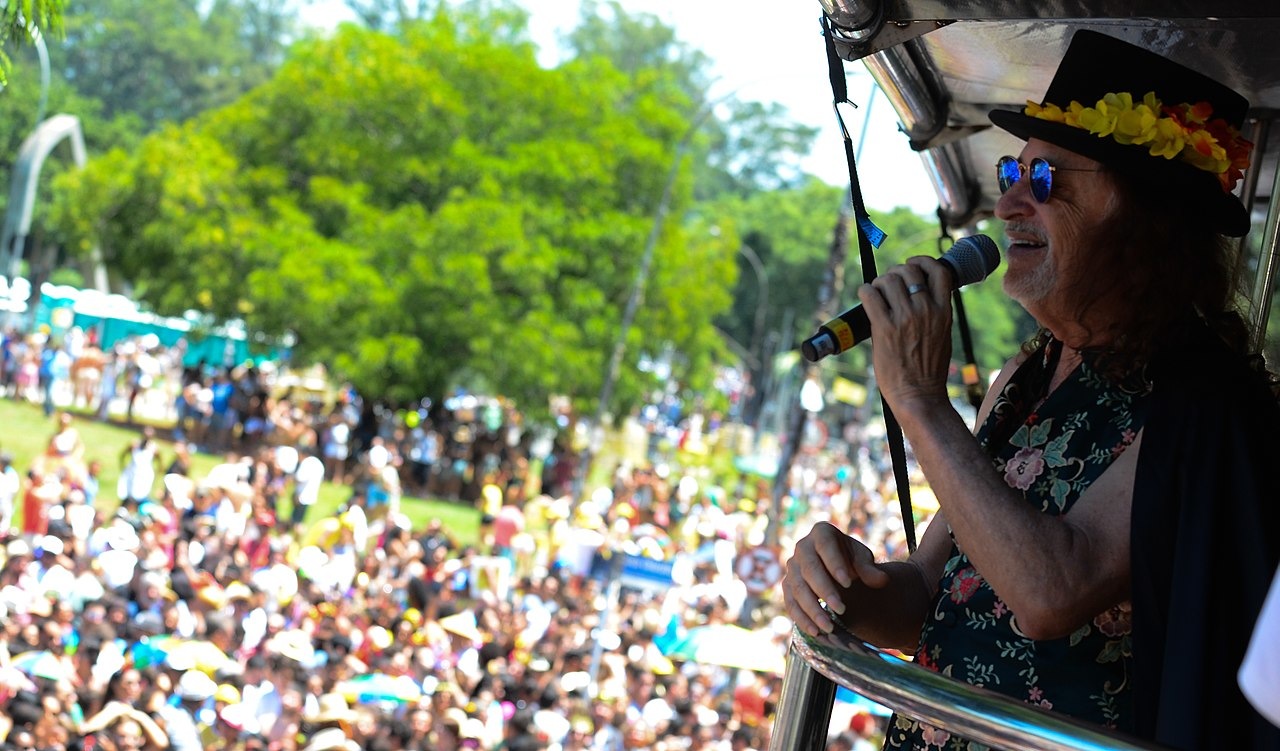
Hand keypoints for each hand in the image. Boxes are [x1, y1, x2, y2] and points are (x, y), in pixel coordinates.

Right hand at [783, 522, 888, 636]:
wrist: (837, 569)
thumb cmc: (852, 560)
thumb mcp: (862, 560)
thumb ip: (870, 569)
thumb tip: (882, 580)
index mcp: (821, 533)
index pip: (825, 546)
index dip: (834, 564)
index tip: (848, 583)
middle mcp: (802, 547)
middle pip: (809, 569)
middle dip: (824, 590)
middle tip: (841, 609)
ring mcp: (792, 567)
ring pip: (797, 588)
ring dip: (812, 609)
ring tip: (829, 627)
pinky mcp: (787, 586)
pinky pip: (790, 603)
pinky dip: (801, 618)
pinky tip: (816, 632)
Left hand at [857, 257, 953, 413]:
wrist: (918, 394)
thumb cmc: (928, 369)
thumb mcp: (942, 334)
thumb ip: (935, 312)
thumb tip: (918, 293)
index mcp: (943, 311)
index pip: (938, 270)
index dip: (922, 261)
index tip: (912, 265)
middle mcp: (926, 310)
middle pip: (908, 271)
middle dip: (895, 273)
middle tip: (888, 285)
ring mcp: (905, 318)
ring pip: (887, 280)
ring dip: (879, 283)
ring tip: (877, 294)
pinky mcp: (884, 328)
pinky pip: (870, 294)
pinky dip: (865, 292)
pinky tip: (867, 298)